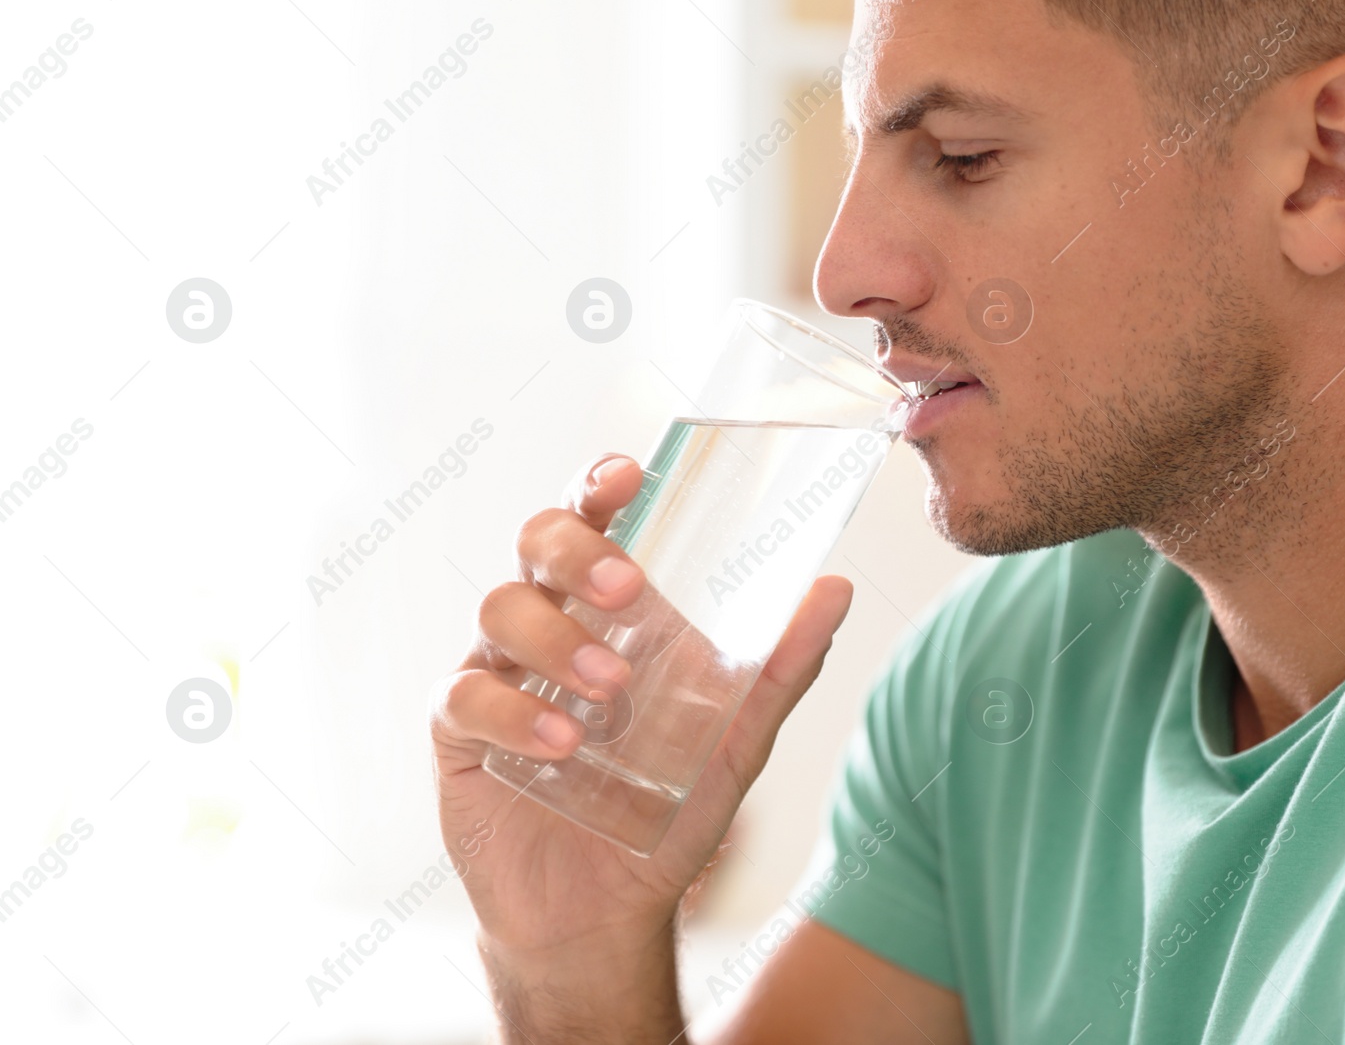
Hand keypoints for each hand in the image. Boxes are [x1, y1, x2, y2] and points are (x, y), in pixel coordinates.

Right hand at [430, 453, 854, 961]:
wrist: (603, 915)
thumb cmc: (667, 814)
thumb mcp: (737, 743)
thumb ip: (780, 668)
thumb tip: (835, 588)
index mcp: (610, 611)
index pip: (595, 522)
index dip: (600, 486)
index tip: (627, 477)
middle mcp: (551, 625)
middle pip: (537, 544)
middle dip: (578, 552)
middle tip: (629, 591)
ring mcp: (501, 673)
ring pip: (500, 609)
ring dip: (557, 641)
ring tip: (609, 695)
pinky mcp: (461, 732)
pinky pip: (465, 695)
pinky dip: (513, 712)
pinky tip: (560, 747)